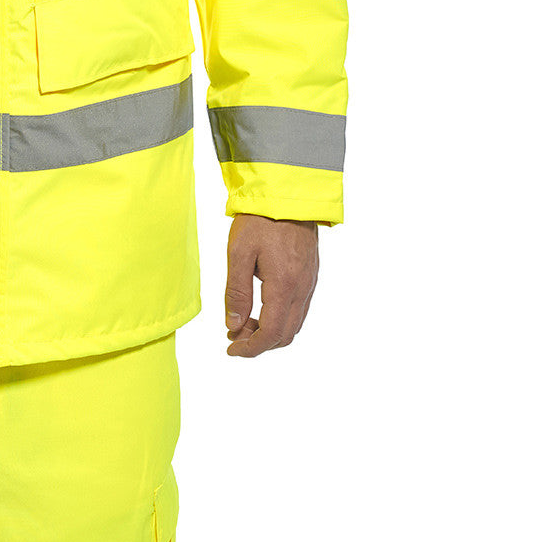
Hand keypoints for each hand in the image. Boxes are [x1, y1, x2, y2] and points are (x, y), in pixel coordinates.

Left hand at [224, 215, 317, 357]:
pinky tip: (260, 307)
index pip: (271, 333)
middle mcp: (302, 289)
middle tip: (234, 336)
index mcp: (284, 286)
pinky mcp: (310, 274)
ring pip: (294, 323)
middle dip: (259, 342)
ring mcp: (309, 282)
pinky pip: (299, 308)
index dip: (251, 348)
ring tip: (243, 322)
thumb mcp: (239, 253)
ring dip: (270, 331)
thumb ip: (237, 292)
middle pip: (286, 334)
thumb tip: (234, 326)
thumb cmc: (261, 219)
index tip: (232, 349)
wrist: (287, 193)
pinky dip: (280, 317)